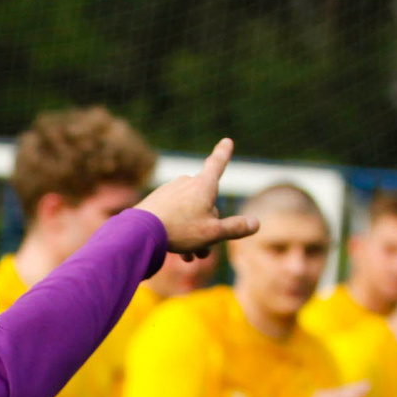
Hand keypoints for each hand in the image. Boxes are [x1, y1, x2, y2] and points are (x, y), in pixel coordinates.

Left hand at [137, 140, 258, 259]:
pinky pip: (174, 216)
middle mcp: (186, 183)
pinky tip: (174, 250)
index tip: (227, 140)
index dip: (223, 154)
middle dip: (208, 227)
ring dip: (193, 234)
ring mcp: (169, 191)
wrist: (140, 232)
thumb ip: (235, 228)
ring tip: (189, 256)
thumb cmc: (180, 230)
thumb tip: (256, 223)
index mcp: (203, 185)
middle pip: (206, 204)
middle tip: (203, 251)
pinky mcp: (155, 202)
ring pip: (189, 213)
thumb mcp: (213, 233)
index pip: (217, 165)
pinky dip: (178, 231)